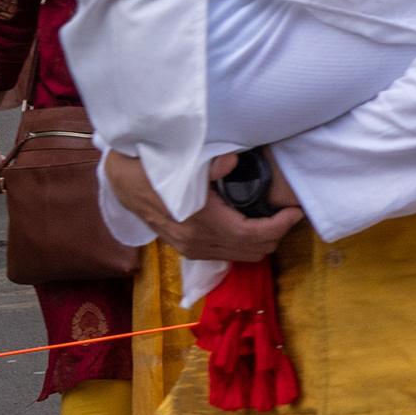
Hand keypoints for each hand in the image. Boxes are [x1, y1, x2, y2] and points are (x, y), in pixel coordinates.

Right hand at [103, 147, 302, 263]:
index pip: (250, 234)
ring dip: (261, 242)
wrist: (121, 181)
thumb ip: (208, 163)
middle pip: (250, 250)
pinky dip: (243, 247)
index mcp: (199, 219)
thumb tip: (231, 160)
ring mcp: (188, 247)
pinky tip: (251, 230)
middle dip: (275, 234)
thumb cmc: (154, 166)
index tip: (295, 211)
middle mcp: (195, 240)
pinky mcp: (184, 248)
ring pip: (239, 256)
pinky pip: (224, 255)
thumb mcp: (179, 158)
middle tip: (288, 214)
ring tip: (275, 221)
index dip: (278, 226)